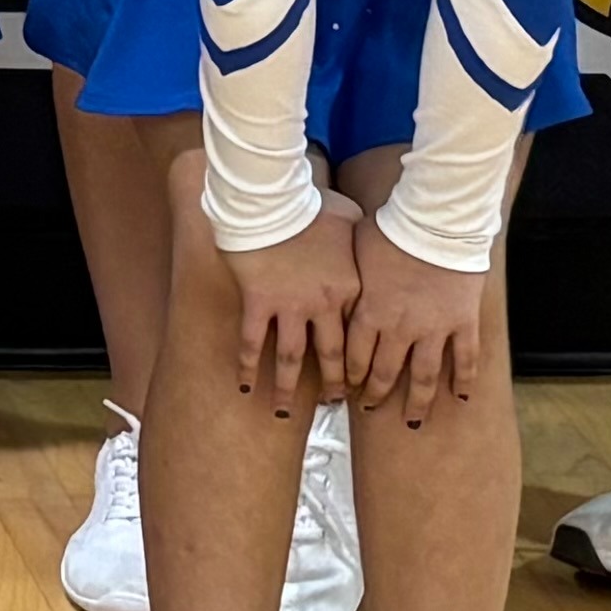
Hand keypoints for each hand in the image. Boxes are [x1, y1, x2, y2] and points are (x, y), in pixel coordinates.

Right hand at [222, 198, 363, 416]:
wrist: (271, 199)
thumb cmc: (310, 204)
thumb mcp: (348, 218)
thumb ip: (358, 237)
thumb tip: (366, 239)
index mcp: (349, 287)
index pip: (359, 334)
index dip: (361, 360)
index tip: (362, 379)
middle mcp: (323, 304)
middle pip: (332, 355)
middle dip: (334, 385)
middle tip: (334, 404)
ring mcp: (290, 306)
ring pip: (293, 358)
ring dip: (289, 388)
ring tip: (283, 411)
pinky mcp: (259, 302)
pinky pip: (254, 342)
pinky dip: (249, 365)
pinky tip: (245, 385)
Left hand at [348, 227, 492, 427]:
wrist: (436, 220)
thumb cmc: (392, 228)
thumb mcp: (357, 252)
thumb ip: (349, 277)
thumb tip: (331, 280)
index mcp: (370, 312)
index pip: (354, 355)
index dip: (349, 375)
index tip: (345, 387)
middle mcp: (400, 328)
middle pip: (386, 372)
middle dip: (376, 393)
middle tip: (370, 407)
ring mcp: (434, 328)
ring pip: (425, 376)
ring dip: (418, 401)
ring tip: (413, 420)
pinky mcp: (463, 322)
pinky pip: (465, 358)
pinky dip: (464, 380)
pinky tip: (462, 397)